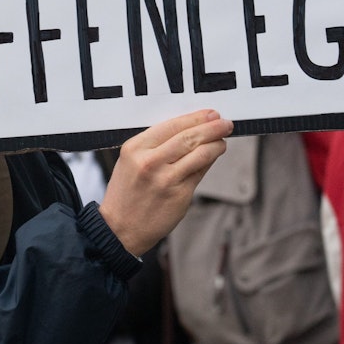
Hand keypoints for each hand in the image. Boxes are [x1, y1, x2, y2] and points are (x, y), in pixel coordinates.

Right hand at [98, 110, 232, 256]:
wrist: (119, 229)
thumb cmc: (126, 193)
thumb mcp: (131, 162)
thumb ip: (155, 146)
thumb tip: (190, 130)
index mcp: (135, 148)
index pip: (172, 126)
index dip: (195, 118)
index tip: (209, 114)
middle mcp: (150, 161)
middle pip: (188, 137)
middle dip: (211, 128)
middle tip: (224, 123)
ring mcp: (166, 179)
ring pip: (200, 154)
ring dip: (216, 144)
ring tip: (223, 139)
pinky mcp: (179, 195)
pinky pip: (200, 172)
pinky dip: (210, 161)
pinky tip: (214, 156)